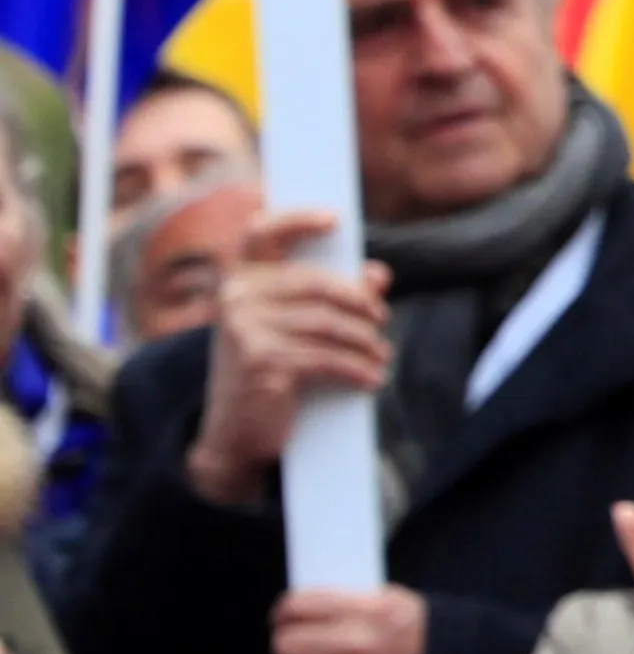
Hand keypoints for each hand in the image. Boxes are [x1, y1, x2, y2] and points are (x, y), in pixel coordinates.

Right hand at [186, 207, 389, 501]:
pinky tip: (371, 379)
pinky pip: (326, 357)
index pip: (260, 234)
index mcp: (239, 281)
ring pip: (329, 324)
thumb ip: (333, 296)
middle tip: (381, 319)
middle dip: (359, 303)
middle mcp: (235, 299)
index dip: (296, 220)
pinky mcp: (261, 362)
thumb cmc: (268, 370)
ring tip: (380, 355)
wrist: (233, 434)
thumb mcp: (293, 328)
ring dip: (364, 342)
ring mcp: (244, 330)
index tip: (335, 220)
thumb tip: (378, 273)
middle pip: (318, 285)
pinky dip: (357, 369)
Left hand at [273, 585, 427, 653]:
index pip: (299, 607)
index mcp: (371, 613)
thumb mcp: (405, 606)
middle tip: (298, 652)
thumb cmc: (441, 645)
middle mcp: (357, 649)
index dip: (286, 613)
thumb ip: (359, 605)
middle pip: (285, 647)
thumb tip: (315, 609)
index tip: (286, 619)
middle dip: (288, 649)